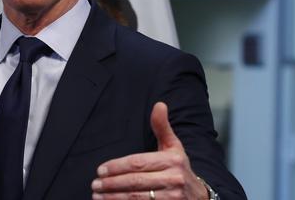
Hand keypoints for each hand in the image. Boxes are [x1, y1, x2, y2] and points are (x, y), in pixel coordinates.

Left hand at [90, 102, 207, 198]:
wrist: (199, 196)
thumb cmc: (179, 168)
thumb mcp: (173, 146)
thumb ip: (162, 127)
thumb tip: (159, 105)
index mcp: (172, 160)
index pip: (138, 163)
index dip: (117, 167)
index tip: (100, 170)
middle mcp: (174, 179)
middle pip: (135, 181)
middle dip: (112, 183)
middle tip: (95, 184)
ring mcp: (172, 197)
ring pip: (136, 197)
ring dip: (113, 197)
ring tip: (97, 195)